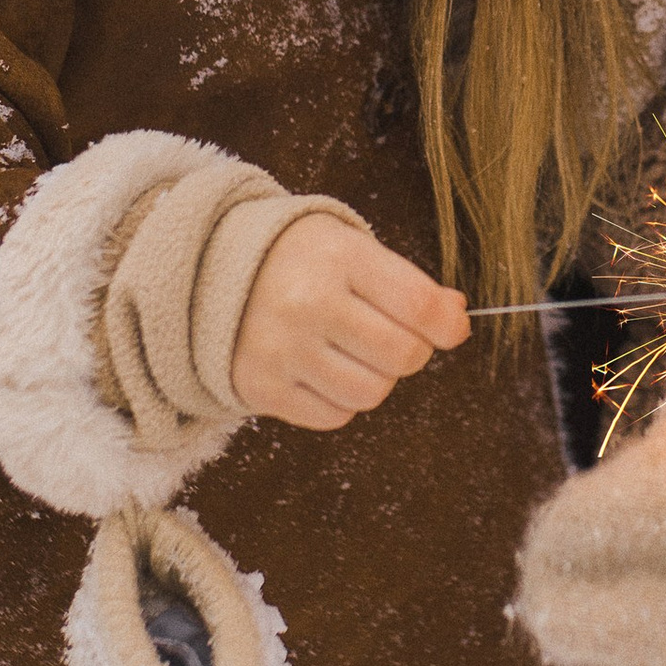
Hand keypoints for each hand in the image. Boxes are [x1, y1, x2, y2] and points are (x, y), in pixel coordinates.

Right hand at [229, 211, 466, 430]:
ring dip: (376, 379)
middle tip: (390, 337)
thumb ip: (407, 284)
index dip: (448, 326)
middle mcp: (308, 302)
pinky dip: (341, 400)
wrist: (211, 271)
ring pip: (372, 393)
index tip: (449, 329)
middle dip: (410, 352)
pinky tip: (323, 369)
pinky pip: (335, 417)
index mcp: (339, 257)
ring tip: (353, 353)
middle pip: (403, 356)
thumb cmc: (300, 260)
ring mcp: (281, 348)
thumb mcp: (352, 249)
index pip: (420, 306)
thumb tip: (455, 320)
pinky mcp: (261, 387)